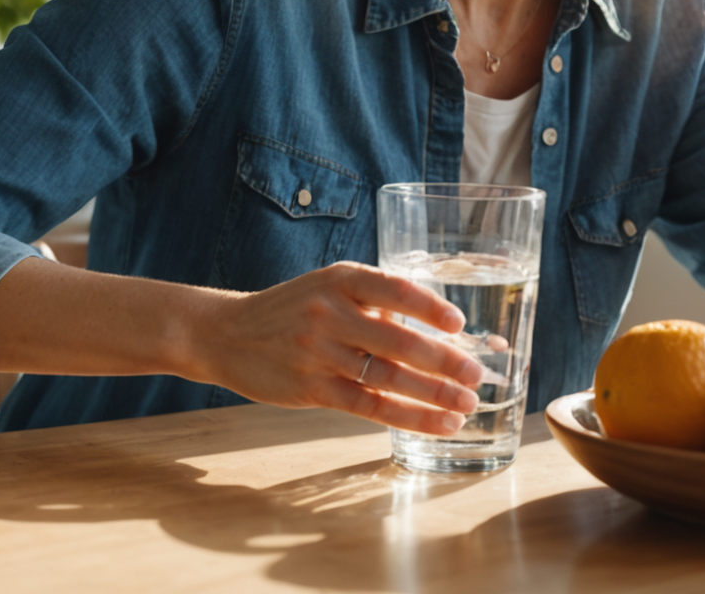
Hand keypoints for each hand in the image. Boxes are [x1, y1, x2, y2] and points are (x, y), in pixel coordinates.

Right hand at [195, 262, 484, 434]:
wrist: (227, 333)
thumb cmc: (291, 311)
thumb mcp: (328, 289)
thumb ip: (375, 304)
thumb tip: (440, 331)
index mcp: (341, 280)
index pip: (394, 288)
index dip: (430, 307)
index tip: (459, 324)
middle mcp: (330, 312)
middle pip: (397, 339)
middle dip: (443, 359)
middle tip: (477, 374)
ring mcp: (319, 352)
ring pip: (387, 376)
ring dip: (433, 394)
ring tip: (466, 404)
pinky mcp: (311, 388)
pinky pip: (369, 405)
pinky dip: (409, 417)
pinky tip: (436, 424)